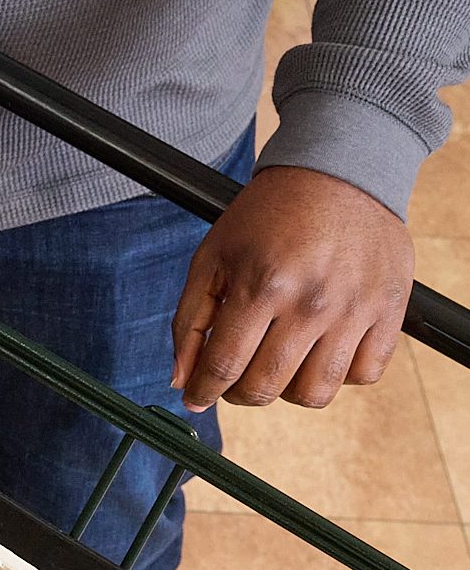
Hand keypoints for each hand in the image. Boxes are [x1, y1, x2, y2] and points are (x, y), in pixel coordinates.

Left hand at [172, 165, 413, 410]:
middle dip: (239, 394)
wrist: (339, 171)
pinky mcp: (391, 308)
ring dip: (288, 392)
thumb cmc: (267, 216)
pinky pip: (365, 374)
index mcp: (263, 285)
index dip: (203, 392)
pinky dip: (340, 376)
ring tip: (279, 367)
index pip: (224, 367)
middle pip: (267, 387)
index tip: (197, 397)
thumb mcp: (212, 258)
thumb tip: (180, 381)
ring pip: (316, 392)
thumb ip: (190, 321)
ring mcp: (356, 308)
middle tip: (235, 379)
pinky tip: (321, 354)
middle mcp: (312, 301)